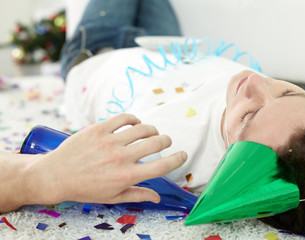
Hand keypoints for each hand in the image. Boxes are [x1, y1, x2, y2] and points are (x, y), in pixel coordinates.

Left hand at [21, 114, 186, 204]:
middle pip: (156, 142)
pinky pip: (124, 118)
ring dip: (152, 129)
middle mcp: (121, 157)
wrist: (56, 175)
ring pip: (143, 128)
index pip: (162, 166)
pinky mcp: (99, 128)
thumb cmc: (85, 189)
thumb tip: (157, 197)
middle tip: (165, 141)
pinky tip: (134, 124)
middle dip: (166, 140)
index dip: (178, 159)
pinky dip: (134, 119)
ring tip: (150, 132)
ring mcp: (110, 141)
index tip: (183, 154)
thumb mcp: (112, 197)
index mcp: (127, 176)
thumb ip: (138, 195)